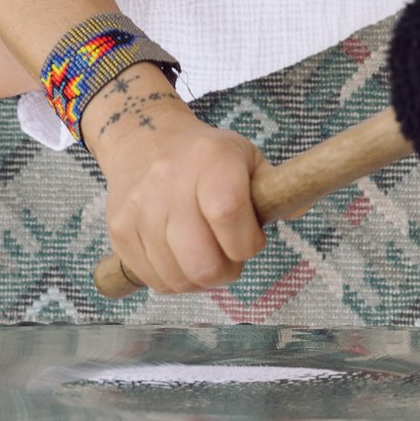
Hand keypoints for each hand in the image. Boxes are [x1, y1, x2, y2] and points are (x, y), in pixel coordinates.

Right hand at [88, 66, 269, 294]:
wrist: (143, 140)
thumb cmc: (206, 156)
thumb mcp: (245, 157)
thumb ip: (276, 187)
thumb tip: (299, 207)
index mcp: (210, 162)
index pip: (227, 214)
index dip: (247, 243)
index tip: (252, 240)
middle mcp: (169, 184)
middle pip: (202, 263)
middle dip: (227, 272)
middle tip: (230, 257)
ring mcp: (140, 211)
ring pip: (178, 280)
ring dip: (201, 279)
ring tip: (206, 255)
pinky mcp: (120, 233)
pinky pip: (154, 280)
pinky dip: (175, 279)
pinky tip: (182, 256)